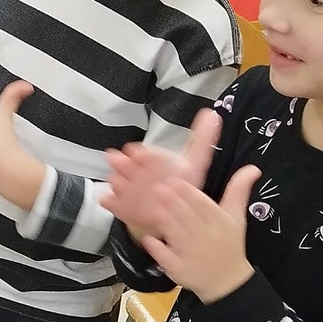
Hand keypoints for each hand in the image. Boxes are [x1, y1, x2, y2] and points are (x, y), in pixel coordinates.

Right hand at [103, 108, 222, 238]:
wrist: (168, 207)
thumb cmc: (181, 183)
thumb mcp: (195, 162)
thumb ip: (202, 138)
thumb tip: (213, 114)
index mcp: (153, 158)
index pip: (144, 151)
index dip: (142, 152)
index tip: (140, 153)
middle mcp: (136, 170)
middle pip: (122, 162)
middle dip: (122, 163)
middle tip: (124, 164)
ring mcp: (126, 186)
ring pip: (115, 180)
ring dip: (117, 181)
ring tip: (122, 185)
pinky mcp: (119, 203)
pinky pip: (109, 200)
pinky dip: (109, 199)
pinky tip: (112, 199)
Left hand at [140, 166, 259, 301]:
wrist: (227, 281)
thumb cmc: (229, 244)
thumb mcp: (236, 217)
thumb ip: (239, 191)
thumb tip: (253, 167)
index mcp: (220, 223)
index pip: (203, 205)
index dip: (189, 194)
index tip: (176, 181)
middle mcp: (206, 238)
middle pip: (188, 218)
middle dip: (174, 204)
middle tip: (158, 189)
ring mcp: (192, 255)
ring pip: (177, 236)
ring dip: (166, 222)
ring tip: (154, 208)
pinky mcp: (180, 270)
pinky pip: (167, 259)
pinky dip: (158, 250)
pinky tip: (149, 239)